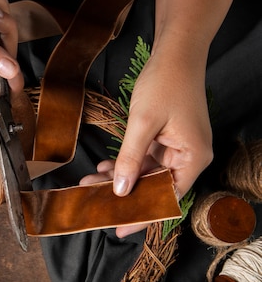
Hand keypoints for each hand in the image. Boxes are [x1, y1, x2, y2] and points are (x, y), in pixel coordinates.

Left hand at [80, 49, 212, 236]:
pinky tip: (101, 167)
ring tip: (88, 183)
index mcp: (193, 158)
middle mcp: (188, 157)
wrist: (174, 53)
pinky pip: (142, 159)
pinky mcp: (165, 139)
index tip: (119, 229)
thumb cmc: (165, 84)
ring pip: (145, 174)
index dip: (143, 215)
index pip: (167, 198)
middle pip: (154, 188)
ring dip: (117, 178)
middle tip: (91, 202)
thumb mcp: (142, 123)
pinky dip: (123, 163)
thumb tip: (119, 190)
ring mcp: (176, 148)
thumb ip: (129, 159)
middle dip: (122, 194)